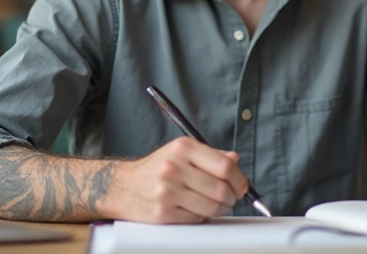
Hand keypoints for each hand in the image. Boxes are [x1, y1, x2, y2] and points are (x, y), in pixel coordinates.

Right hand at [104, 136, 248, 222]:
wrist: (124, 187)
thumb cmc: (157, 168)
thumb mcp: (181, 152)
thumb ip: (210, 155)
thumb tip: (235, 160)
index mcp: (183, 147)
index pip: (224, 166)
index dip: (239, 179)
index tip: (242, 187)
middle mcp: (174, 167)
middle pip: (221, 189)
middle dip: (231, 197)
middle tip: (230, 198)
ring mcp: (167, 191)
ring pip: (211, 207)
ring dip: (220, 209)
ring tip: (214, 205)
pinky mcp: (163, 212)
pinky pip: (196, 219)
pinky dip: (202, 216)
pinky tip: (195, 209)